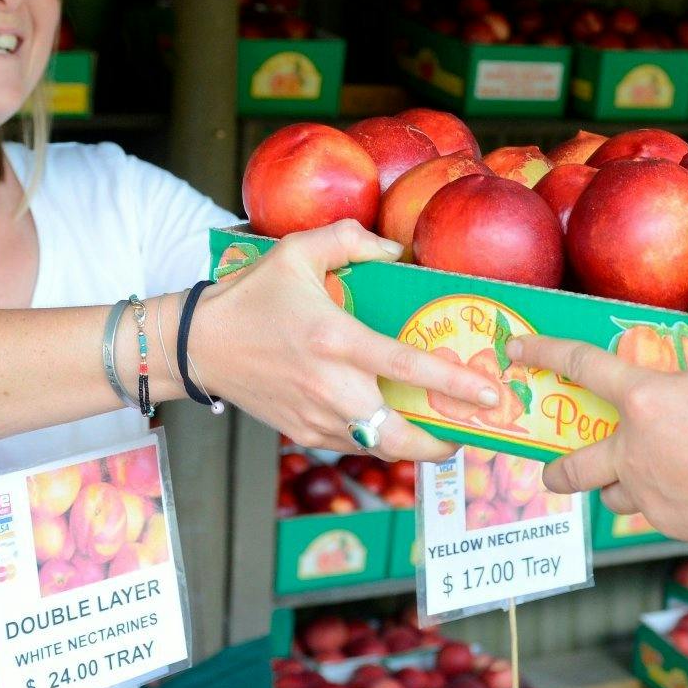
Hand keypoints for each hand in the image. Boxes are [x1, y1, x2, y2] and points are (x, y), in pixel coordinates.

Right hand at [188, 221, 501, 460]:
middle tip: (468, 430)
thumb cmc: (250, 297)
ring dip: (413, 445)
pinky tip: (392, 422)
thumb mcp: (296, 252)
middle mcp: (329, 385)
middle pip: (398, 435)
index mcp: (334, 338)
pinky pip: (354, 446)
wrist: (198, 346)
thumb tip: (394, 250)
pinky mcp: (304, 433)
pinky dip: (378, 440)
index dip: (452, 383)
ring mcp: (315, 416)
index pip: (405, 365)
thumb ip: (349, 240)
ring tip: (440, 430)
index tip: (489, 394)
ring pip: (379, 448)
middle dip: (440, 442)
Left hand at [512, 276, 687, 549]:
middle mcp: (632, 450)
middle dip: (556, 466)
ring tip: (624, 476)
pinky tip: (680, 489)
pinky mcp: (668, 522)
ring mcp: (647, 492)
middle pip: (574, 464)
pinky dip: (652, 499)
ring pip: (608, 494)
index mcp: (644, 401)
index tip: (515, 349)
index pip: (582, 364)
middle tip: (550, 467)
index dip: (544, 351)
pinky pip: (646, 510)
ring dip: (609, 484)